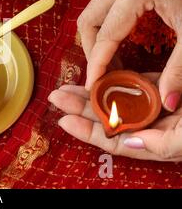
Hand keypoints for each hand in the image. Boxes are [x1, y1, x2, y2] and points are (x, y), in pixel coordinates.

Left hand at [49, 73, 181, 160]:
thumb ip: (163, 145)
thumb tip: (129, 140)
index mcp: (154, 141)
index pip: (112, 139)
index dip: (86, 132)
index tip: (63, 120)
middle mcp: (150, 124)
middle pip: (107, 117)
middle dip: (79, 107)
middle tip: (56, 97)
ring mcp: (154, 104)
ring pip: (115, 99)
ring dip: (91, 91)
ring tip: (66, 86)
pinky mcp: (162, 86)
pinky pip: (132, 82)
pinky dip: (114, 78)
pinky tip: (95, 74)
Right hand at [77, 0, 181, 111]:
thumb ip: (180, 69)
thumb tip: (166, 101)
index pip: (106, 35)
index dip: (97, 63)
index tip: (93, 85)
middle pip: (88, 21)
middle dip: (91, 50)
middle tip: (103, 73)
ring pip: (91, 12)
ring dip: (95, 39)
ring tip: (110, 62)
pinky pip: (102, 6)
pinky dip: (104, 27)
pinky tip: (118, 44)